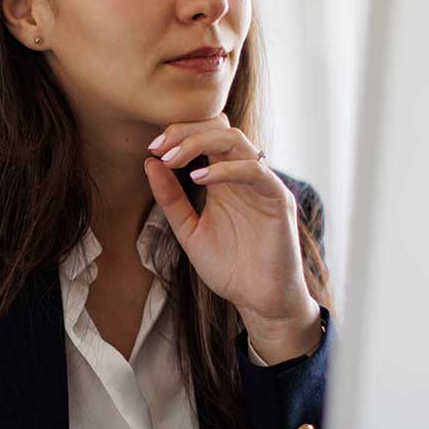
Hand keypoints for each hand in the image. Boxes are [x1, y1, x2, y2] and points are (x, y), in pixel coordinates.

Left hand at [145, 114, 320, 361]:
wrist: (259, 300)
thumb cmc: (229, 268)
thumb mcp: (189, 231)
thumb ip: (171, 199)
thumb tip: (150, 162)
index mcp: (224, 179)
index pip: (206, 135)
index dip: (178, 133)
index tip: (152, 148)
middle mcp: (244, 175)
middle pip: (219, 128)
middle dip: (185, 131)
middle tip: (159, 147)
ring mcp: (263, 184)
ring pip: (236, 140)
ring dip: (200, 142)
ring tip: (172, 159)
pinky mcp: (278, 199)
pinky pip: (254, 171)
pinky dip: (225, 169)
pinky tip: (198, 179)